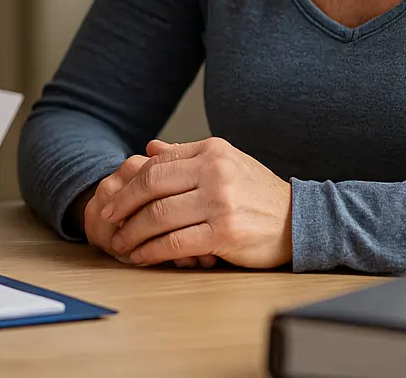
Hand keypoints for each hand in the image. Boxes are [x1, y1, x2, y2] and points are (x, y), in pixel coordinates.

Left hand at [101, 138, 291, 269]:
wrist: (298, 220)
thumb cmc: (257, 193)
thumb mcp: (226, 163)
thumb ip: (186, 156)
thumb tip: (149, 149)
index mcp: (211, 151)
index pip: (157, 163)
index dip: (130, 182)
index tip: (112, 198)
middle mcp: (214, 171)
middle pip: (152, 186)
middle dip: (123, 205)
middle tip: (107, 219)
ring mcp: (219, 202)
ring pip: (159, 216)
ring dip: (133, 233)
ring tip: (121, 244)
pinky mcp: (224, 233)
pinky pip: (175, 242)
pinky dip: (152, 251)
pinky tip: (143, 257)